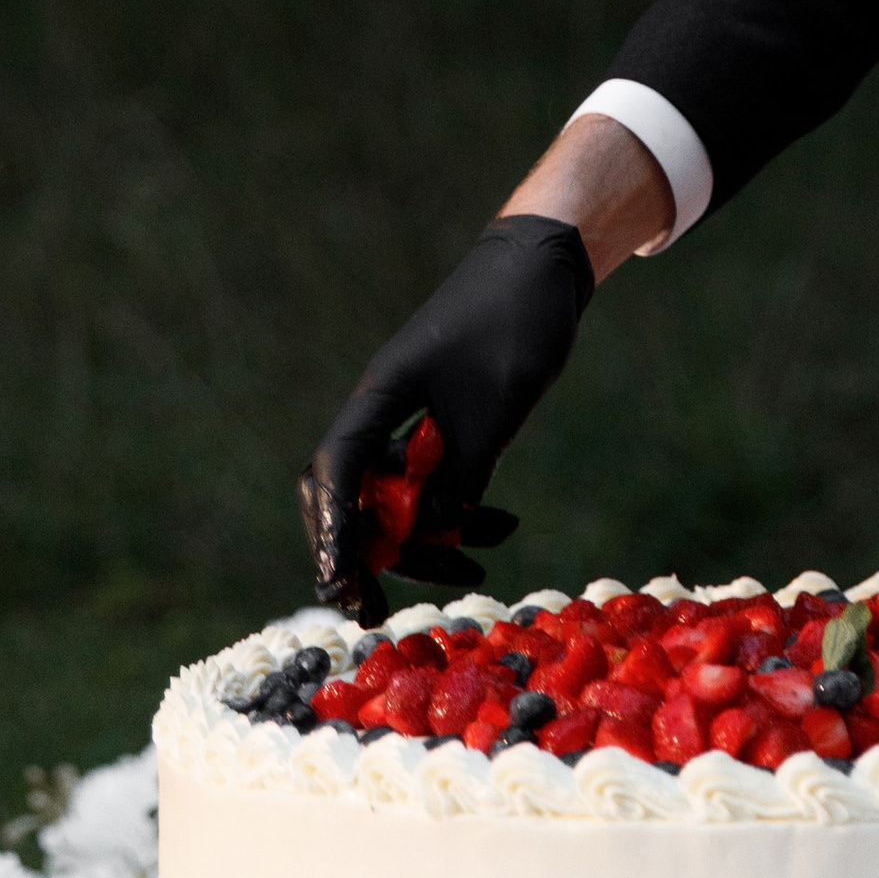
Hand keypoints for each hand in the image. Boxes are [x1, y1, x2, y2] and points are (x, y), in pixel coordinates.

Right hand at [299, 215, 594, 617]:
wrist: (545, 267)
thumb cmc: (516, 322)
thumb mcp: (497, 406)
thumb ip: (463, 473)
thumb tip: (434, 532)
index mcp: (382, 395)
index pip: (338, 471)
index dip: (332, 532)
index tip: (339, 583)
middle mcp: (386, 410)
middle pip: (352, 495)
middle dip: (364, 555)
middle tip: (376, 610)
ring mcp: (413, 418)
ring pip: (398, 496)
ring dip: (425, 540)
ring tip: (474, 573)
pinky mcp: (444, 423)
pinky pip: (435, 482)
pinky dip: (459, 511)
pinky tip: (502, 529)